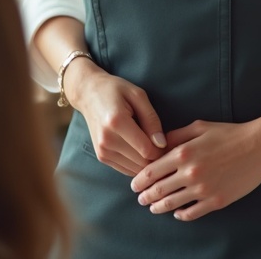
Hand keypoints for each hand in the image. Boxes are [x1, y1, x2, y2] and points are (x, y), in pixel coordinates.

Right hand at [68, 59, 166, 176]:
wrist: (88, 93)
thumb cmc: (116, 89)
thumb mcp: (138, 95)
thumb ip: (151, 119)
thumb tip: (162, 144)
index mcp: (117, 122)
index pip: (147, 150)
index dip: (163, 150)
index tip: (171, 142)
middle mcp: (107, 140)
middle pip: (142, 162)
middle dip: (158, 158)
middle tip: (166, 146)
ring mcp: (102, 151)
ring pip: (135, 170)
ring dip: (148, 163)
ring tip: (154, 147)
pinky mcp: (102, 157)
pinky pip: (126, 169)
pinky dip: (137, 164)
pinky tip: (142, 151)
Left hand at [130, 119, 260, 220]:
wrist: (259, 146)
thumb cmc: (229, 133)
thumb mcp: (200, 127)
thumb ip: (177, 136)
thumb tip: (159, 144)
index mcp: (184, 153)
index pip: (152, 170)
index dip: (140, 180)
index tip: (134, 184)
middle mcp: (190, 173)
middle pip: (159, 190)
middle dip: (145, 195)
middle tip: (139, 198)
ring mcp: (203, 189)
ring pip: (172, 204)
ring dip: (159, 207)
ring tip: (153, 207)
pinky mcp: (216, 201)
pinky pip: (192, 213)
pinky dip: (181, 215)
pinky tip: (177, 213)